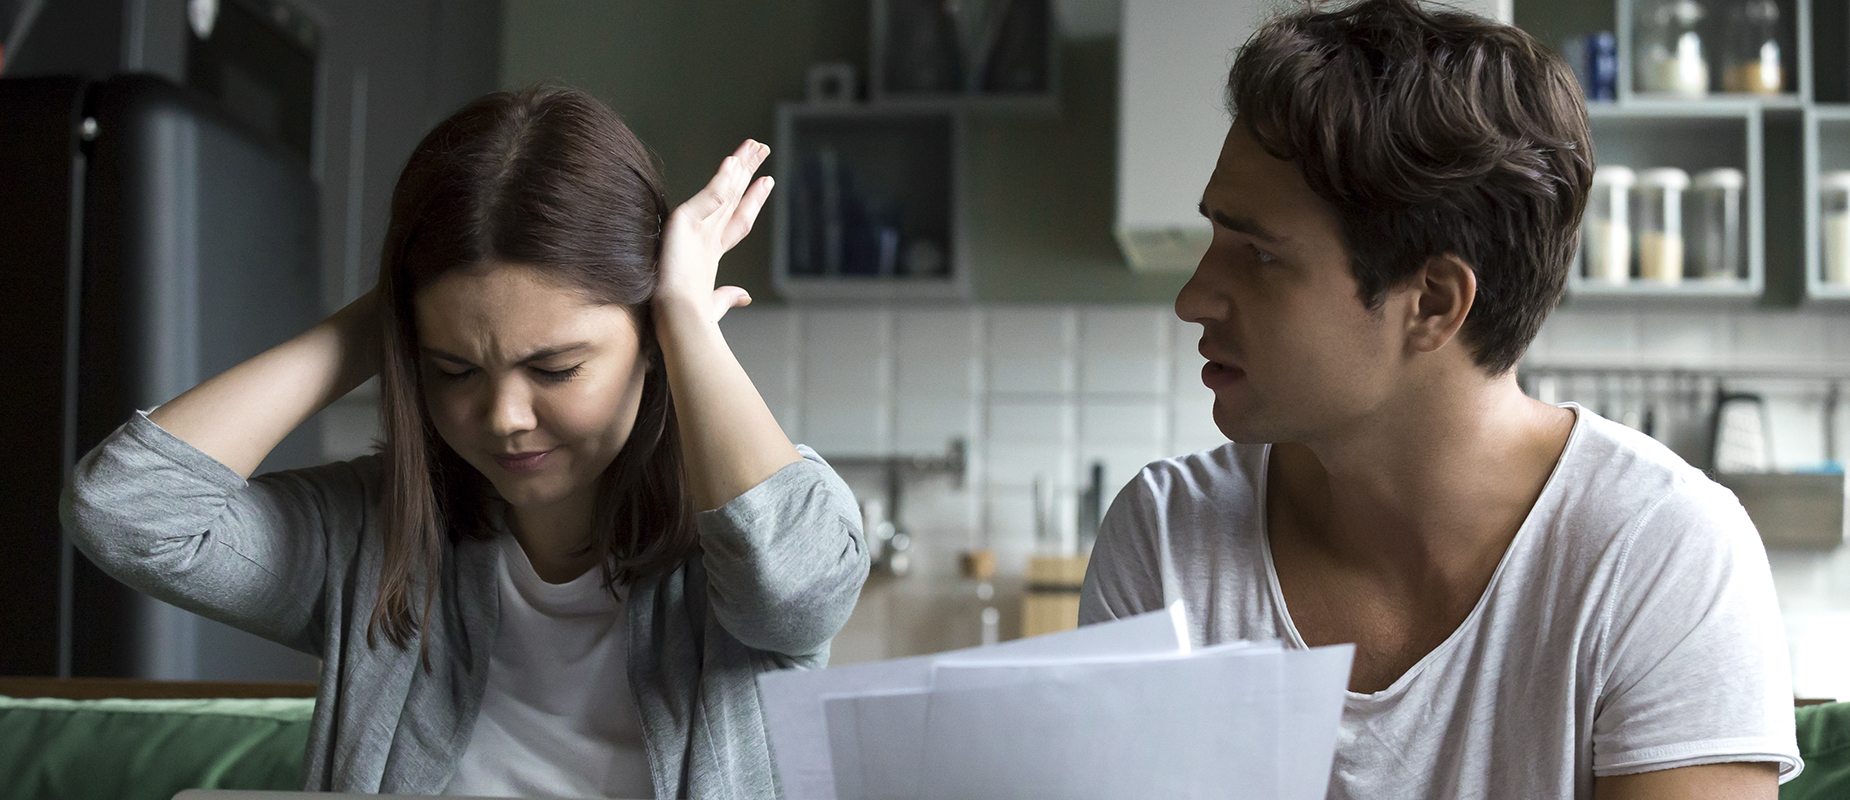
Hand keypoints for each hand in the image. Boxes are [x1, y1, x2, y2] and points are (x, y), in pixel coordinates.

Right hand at [656, 139, 774, 323]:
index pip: (737, 217)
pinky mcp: (683, 223)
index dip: (753, 199)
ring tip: (754, 146)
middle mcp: (703, 233)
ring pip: (722, 189)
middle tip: (762, 148)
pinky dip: (720, 180)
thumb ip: (727, 296)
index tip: (767, 181)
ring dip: (738, 167)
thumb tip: (745, 296)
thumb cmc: (693, 315)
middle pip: (731, 195)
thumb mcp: (715, 302)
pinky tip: (732, 163)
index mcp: (711, 250)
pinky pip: (709, 197)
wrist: (678, 318)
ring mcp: (693, 225)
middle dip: (746, 172)